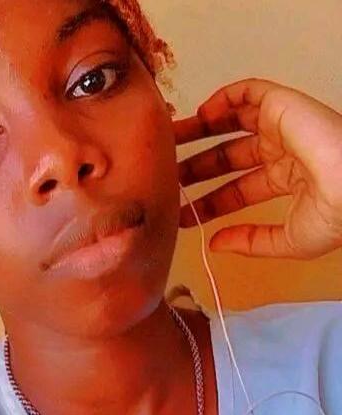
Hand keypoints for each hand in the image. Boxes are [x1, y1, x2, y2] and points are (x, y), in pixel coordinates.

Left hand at [174, 78, 341, 258]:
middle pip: (227, 157)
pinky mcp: (282, 105)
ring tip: (169, 142)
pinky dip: (223, 99)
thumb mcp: (288, 241)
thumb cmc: (333, 216)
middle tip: (166, 175)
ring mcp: (281, 128)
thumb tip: (215, 245)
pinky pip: (248, 93)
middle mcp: (281, 153)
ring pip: (231, 124)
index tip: (182, 212)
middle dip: (195, 167)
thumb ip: (251, 242)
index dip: (209, 202)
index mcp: (286, 182)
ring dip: (199, 131)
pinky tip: (200, 115)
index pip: (237, 191)